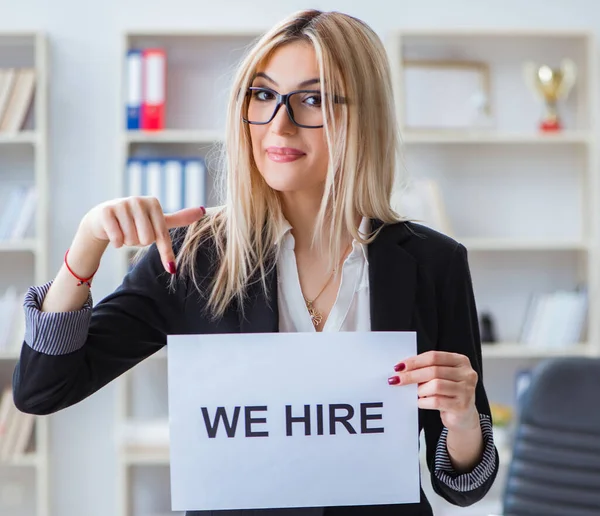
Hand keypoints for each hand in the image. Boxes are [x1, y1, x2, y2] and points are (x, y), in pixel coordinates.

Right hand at [80, 197, 205, 273]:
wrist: (103, 218)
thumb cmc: (136, 221)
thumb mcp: (157, 221)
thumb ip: (179, 218)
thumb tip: (204, 210)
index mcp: (153, 203)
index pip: (162, 234)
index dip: (165, 252)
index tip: (171, 268)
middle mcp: (138, 200)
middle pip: (146, 239)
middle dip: (140, 242)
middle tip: (134, 233)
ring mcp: (121, 204)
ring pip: (131, 239)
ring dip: (127, 241)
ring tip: (123, 230)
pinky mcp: (106, 211)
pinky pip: (117, 239)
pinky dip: (116, 242)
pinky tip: (113, 232)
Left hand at [388, 351, 478, 431]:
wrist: (463, 416)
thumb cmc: (449, 392)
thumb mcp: (442, 376)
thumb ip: (428, 369)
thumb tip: (403, 368)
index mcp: (461, 361)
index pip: (434, 356)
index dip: (415, 361)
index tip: (400, 366)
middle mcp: (467, 374)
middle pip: (434, 370)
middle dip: (412, 375)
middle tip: (398, 379)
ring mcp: (466, 390)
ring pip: (436, 385)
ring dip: (420, 390)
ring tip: (416, 393)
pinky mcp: (462, 406)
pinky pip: (437, 401)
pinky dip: (424, 401)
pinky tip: (420, 402)